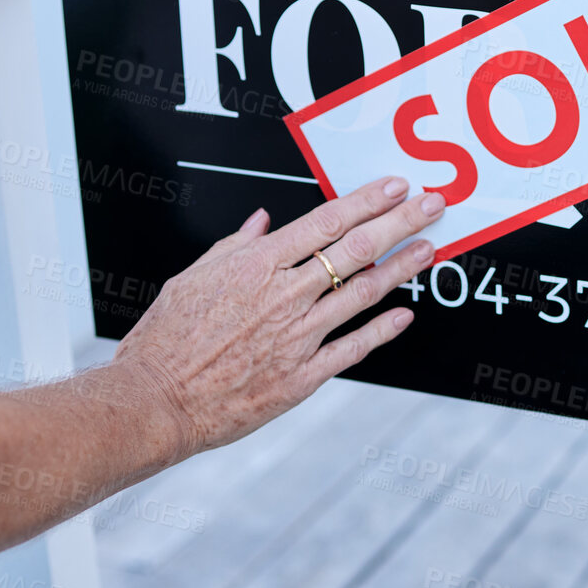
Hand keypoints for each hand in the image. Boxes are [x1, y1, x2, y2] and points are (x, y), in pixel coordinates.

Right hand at [116, 178, 445, 456]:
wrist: (155, 401)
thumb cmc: (166, 342)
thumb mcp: (192, 278)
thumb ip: (234, 247)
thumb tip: (261, 222)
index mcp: (255, 265)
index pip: (325, 222)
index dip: (367, 201)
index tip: (395, 186)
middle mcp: (283, 296)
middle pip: (356, 250)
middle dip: (400, 223)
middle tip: (432, 206)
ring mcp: (296, 337)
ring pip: (362, 294)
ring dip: (401, 268)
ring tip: (429, 249)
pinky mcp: (301, 377)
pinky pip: (352, 348)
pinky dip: (382, 330)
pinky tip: (404, 315)